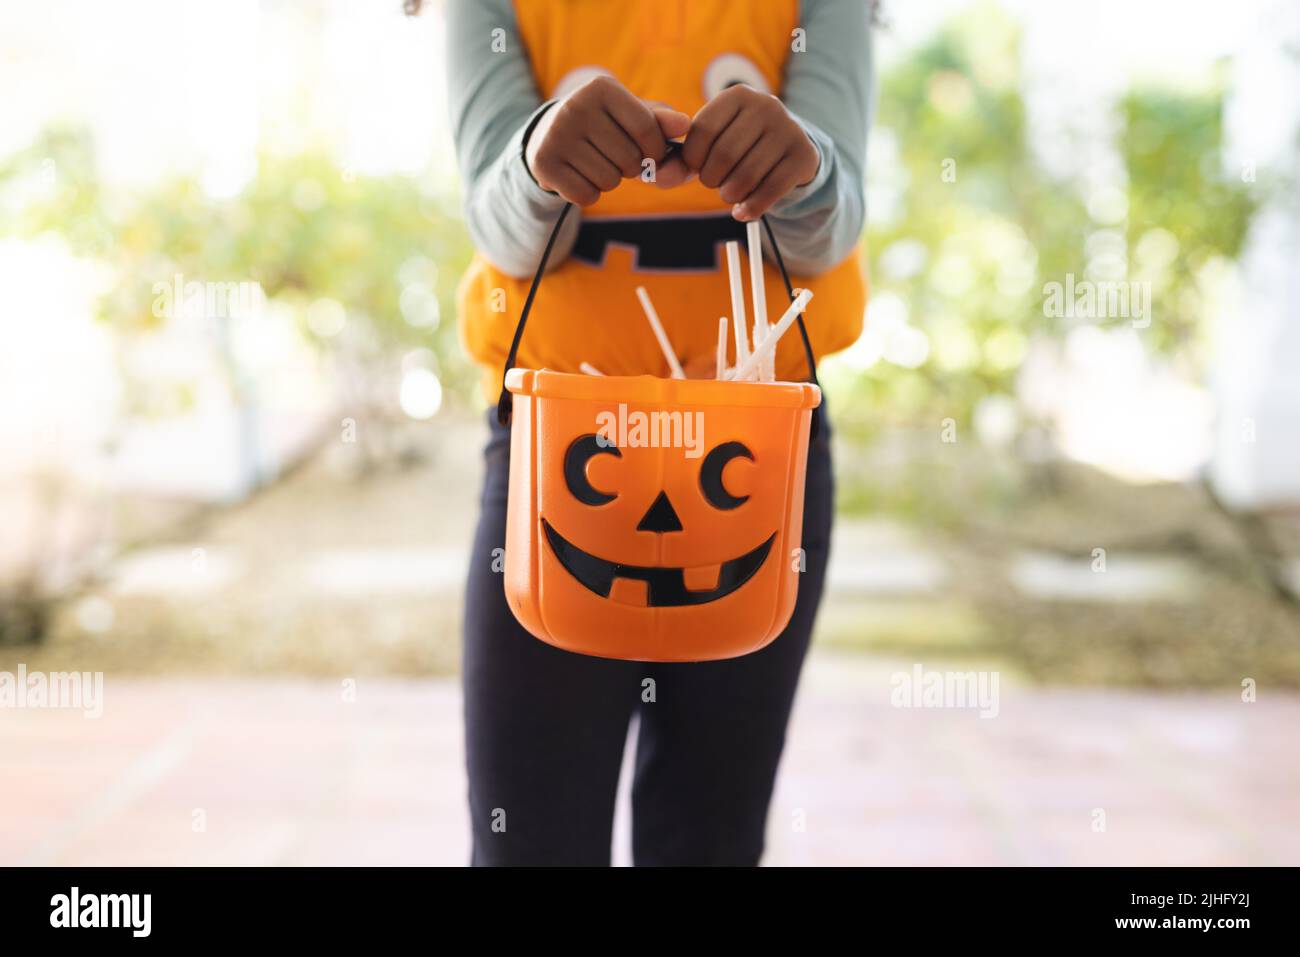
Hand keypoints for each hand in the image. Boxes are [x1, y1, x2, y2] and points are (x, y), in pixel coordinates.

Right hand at [525, 74, 690, 206]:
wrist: (550, 134)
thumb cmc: (606, 126)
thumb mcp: (634, 117)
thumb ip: (662, 123)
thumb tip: (685, 125)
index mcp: (602, 87)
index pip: (647, 130)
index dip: (656, 151)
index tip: (649, 152)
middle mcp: (576, 105)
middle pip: (629, 159)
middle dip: (630, 167)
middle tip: (612, 154)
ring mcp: (556, 134)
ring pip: (608, 181)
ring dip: (610, 181)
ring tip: (595, 162)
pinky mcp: (543, 163)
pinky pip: (586, 196)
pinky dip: (589, 194)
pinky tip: (579, 175)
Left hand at [679, 84, 819, 220]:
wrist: (789, 148)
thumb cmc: (742, 145)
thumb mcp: (715, 140)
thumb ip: (686, 156)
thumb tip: (661, 176)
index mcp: (737, 95)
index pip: (702, 131)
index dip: (693, 160)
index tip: (698, 168)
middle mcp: (766, 105)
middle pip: (725, 155)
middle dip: (712, 179)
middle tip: (716, 184)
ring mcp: (788, 129)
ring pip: (747, 175)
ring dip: (730, 195)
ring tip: (730, 194)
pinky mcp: (803, 155)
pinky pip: (770, 191)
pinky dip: (751, 208)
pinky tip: (743, 212)